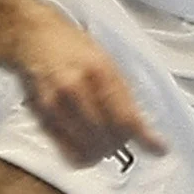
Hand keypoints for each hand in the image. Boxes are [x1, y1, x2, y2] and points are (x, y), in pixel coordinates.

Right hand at [0, 0, 164, 166]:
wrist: (33, 38)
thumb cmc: (72, 48)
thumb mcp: (107, 61)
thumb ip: (123, 94)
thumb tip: (142, 126)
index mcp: (100, 72)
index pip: (127, 118)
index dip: (145, 138)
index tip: (159, 149)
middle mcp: (76, 89)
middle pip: (109, 137)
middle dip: (122, 144)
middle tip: (125, 140)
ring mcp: (56, 105)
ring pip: (89, 149)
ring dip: (103, 152)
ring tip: (106, 143)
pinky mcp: (42, 117)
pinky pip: (68, 151)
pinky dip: (83, 155)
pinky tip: (87, 146)